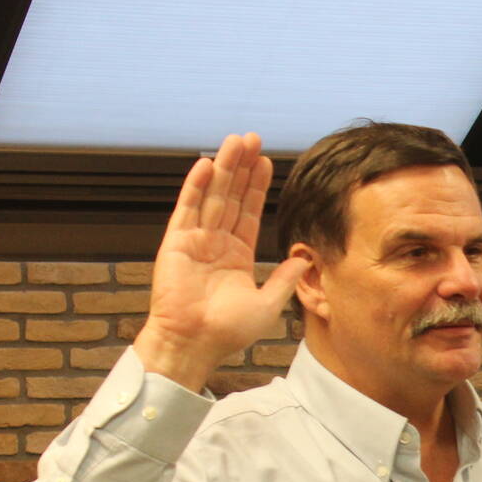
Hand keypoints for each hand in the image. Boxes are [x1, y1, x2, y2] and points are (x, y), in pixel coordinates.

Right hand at [135, 132, 310, 392]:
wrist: (195, 343)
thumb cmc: (227, 331)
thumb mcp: (267, 304)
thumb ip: (284, 279)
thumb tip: (305, 258)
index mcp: (237, 255)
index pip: (248, 212)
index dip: (257, 187)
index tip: (266, 162)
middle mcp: (216, 243)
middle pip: (231, 197)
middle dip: (242, 168)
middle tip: (252, 138)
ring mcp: (195, 240)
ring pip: (212, 196)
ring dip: (224, 168)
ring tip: (235, 141)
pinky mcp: (176, 242)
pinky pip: (187, 208)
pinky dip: (196, 186)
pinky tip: (207, 164)